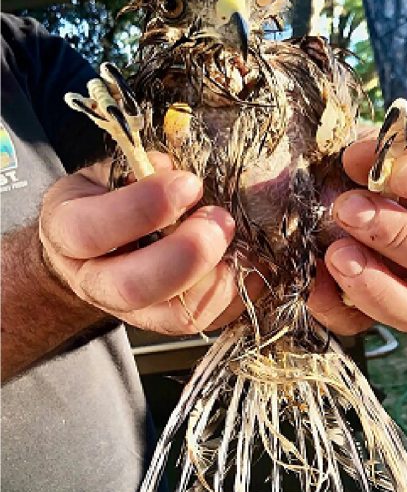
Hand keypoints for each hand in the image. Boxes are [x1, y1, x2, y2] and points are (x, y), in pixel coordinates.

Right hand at [39, 154, 261, 334]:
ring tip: (241, 239)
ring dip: (220, 277)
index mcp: (69, 234)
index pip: (92, 231)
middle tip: (220, 219)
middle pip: (132, 288)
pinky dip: (239, 292)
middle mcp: (94, 283)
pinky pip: (209, 321)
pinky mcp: (171, 323)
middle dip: (186, 254)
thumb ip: (141, 168)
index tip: (188, 183)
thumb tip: (178, 168)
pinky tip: (252, 260)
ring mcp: (133, 313)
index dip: (144, 208)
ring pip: (176, 315)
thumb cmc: (111, 196)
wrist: (101, 246)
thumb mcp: (111, 170)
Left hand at [308, 139, 406, 335]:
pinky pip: (362, 324)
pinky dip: (332, 303)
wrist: (338, 200)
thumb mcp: (380, 150)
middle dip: (398, 235)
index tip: (400, 172)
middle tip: (348, 209)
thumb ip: (376, 150)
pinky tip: (311, 278)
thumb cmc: (376, 172)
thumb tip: (360, 160)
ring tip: (335, 254)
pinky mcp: (379, 313)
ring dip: (374, 284)